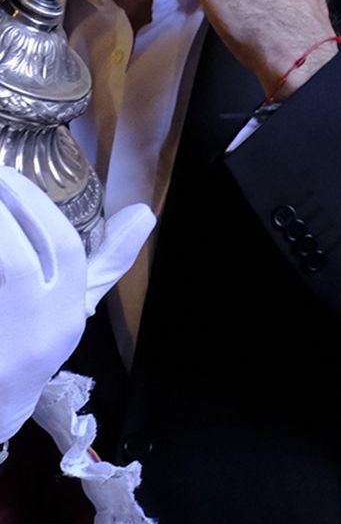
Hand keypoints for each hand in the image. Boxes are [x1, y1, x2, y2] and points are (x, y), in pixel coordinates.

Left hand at [0, 170, 87, 441]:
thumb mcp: (73, 307)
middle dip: (11, 209)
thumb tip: (144, 212)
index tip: (11, 177)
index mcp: (68, 313)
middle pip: (29, 257)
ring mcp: (10, 336)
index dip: (38, 209)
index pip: (67, 252)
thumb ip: (105, 261)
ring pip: (8, 266)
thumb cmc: (31, 346)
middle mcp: (44, 325)